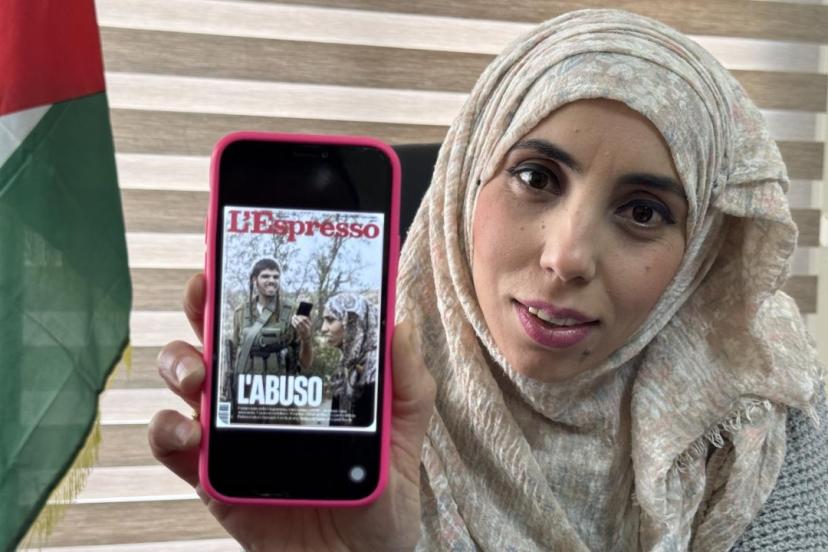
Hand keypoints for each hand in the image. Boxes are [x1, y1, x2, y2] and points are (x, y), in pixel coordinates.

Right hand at [149, 273, 435, 551]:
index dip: (252, 287)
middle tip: (205, 291)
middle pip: (218, 337)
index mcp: (301, 380)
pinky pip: (174, 445)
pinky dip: (168, 430)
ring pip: (185, 380)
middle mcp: (260, 397)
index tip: (242, 253)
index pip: (273, 323)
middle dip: (202, 305)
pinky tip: (188, 429)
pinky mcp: (212, 476)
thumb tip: (400, 324)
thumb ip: (407, 384)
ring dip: (178, 362)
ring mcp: (232, 434)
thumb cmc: (378, 498)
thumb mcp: (404, 435)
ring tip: (198, 373)